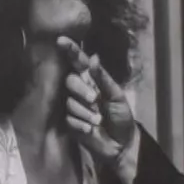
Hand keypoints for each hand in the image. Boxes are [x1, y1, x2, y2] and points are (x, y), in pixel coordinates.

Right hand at [58, 37, 135, 163]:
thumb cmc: (122, 117)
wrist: (121, 144)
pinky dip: (81, 123)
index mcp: (93, 81)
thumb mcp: (117, 96)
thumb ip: (103, 78)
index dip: (70, 51)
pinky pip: (69, 118)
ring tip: (98, 120)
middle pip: (70, 81)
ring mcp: (73, 107)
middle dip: (81, 89)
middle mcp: (80, 91)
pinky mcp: (69, 123)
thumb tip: (93, 57)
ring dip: (85, 112)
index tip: (61, 40)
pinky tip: (90, 129)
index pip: (79, 63)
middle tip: (95, 99)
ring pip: (70, 102)